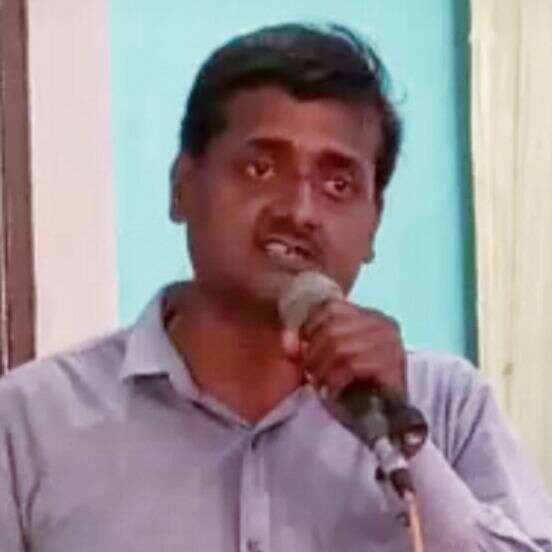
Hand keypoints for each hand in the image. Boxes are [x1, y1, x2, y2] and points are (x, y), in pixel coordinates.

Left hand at [282, 299, 406, 399]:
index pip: (331, 307)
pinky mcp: (393, 366)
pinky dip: (335, 380)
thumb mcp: (327, 360)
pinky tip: (332, 391)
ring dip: (322, 369)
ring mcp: (391, 344)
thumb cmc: (355, 387)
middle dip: (314, 354)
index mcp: (369, 316)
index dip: (309, 327)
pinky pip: (352, 365)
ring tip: (320, 384)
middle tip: (311, 374)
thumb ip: (305, 346)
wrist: (387, 422)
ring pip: (340, 347)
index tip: (302, 350)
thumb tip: (287, 340)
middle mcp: (383, 324)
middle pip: (332, 328)